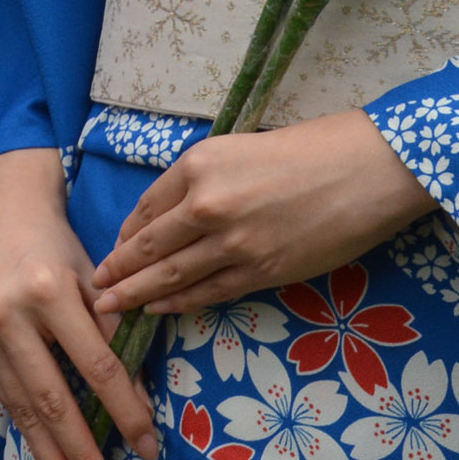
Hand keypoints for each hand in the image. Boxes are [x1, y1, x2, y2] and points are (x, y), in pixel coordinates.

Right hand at [0, 146, 155, 459]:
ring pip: (22, 410)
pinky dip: (28, 434)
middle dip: (83, 456)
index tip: (149, 446)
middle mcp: (7, 315)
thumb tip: (138, 398)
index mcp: (47, 291)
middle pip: (52, 401)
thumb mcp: (90, 273)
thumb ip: (110, 330)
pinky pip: (4, 398)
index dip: (125, 411)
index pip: (96, 367)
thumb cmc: (52, 239)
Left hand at [93, 110, 432, 318]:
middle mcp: (206, 204)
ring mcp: (233, 242)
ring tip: (112, 308)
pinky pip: (209, 292)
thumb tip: (170, 217)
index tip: (112, 251)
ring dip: (138, 295)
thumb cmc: (305, 151)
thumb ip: (200, 182)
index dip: (125, 235)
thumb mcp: (236, 149)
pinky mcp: (261, 271)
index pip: (145, 208)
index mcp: (197, 166)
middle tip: (94, 290)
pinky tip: (160, 310)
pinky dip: (180, 303)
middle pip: (147, 246)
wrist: (364, 170)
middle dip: (117, 272)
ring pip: (171, 275)